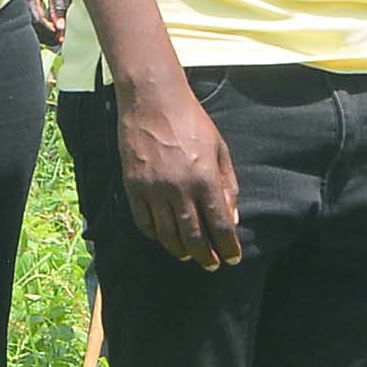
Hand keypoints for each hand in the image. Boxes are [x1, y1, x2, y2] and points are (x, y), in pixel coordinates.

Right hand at [19, 0, 68, 44]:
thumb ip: (58, 4)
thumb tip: (60, 26)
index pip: (38, 21)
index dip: (50, 31)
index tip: (61, 37)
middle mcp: (17, 1)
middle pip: (31, 27)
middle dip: (46, 36)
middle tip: (60, 39)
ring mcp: (14, 3)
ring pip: (27, 25)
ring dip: (41, 32)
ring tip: (55, 34)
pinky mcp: (15, 4)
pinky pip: (25, 19)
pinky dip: (36, 26)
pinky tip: (46, 26)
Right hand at [115, 75, 242, 270]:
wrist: (153, 102)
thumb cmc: (192, 122)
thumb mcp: (220, 150)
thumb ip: (228, 186)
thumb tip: (233, 219)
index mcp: (205, 179)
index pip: (220, 225)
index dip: (228, 247)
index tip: (232, 259)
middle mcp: (179, 189)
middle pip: (193, 236)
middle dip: (205, 256)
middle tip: (211, 264)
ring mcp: (153, 190)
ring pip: (167, 234)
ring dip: (181, 250)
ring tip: (190, 255)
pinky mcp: (133, 187)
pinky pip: (143, 222)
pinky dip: (155, 235)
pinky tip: (164, 238)